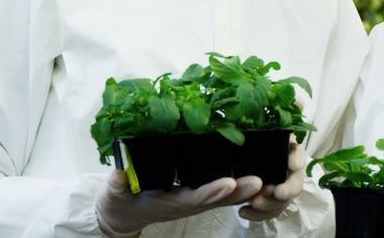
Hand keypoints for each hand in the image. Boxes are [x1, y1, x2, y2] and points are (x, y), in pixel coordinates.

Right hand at [96, 170, 261, 236]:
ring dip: (247, 187)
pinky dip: (241, 183)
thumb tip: (117, 176)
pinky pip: (223, 190)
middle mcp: (189, 202)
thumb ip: (116, 186)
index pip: (195, 198)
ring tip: (269, 174)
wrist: (124, 214)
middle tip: (262, 180)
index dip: (212, 191)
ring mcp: (196, 199)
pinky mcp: (199, 193)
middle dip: (241, 190)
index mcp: (172, 202)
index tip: (227, 182)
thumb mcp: (114, 194)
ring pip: (227, 196)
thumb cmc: (121, 201)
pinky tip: (258, 169)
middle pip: (220, 199)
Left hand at [238, 135, 306, 221]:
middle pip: (295, 185)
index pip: (298, 154)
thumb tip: (286, 141)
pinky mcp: (270, 205)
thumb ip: (277, 138)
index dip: (297, 159)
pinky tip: (243, 212)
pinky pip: (268, 213)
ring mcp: (281, 192)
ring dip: (269, 205)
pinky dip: (256, 215)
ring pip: (281, 203)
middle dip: (287, 190)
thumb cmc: (254, 146)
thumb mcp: (261, 138)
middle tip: (276, 191)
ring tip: (254, 203)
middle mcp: (290, 174)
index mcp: (289, 153)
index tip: (292, 164)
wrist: (239, 161)